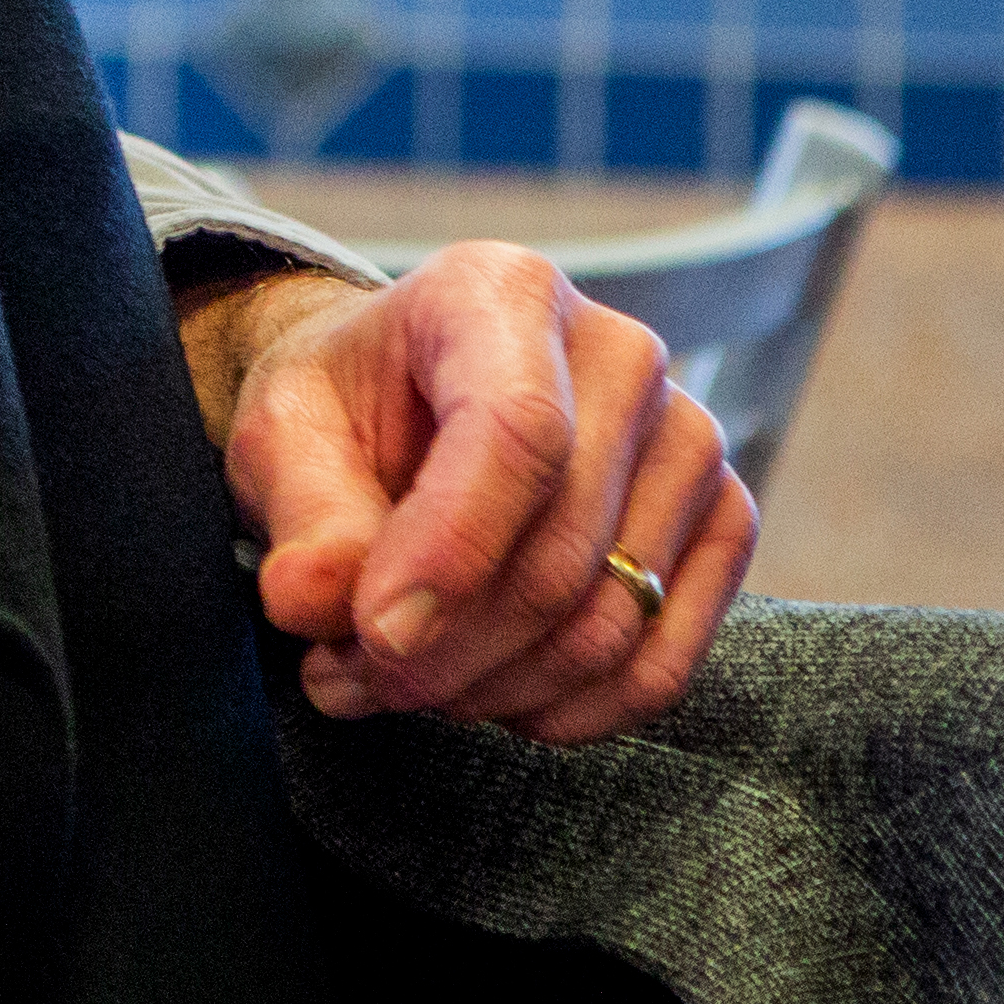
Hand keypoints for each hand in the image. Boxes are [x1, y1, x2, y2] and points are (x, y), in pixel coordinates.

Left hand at [208, 246, 754, 741]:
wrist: (406, 405)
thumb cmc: (348, 408)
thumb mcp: (284, 433)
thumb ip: (303, 514)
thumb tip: (309, 601)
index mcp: (504, 294)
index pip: (519, 434)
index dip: (450, 552)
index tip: (376, 636)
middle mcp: (621, 355)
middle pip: (562, 552)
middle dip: (445, 650)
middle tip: (345, 677)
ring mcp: (688, 439)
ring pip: (611, 622)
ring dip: (492, 687)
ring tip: (395, 682)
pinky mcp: (719, 521)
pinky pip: (663, 661)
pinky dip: (570, 709)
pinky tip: (491, 700)